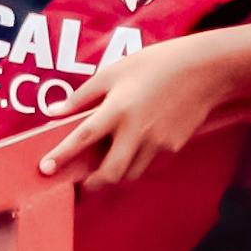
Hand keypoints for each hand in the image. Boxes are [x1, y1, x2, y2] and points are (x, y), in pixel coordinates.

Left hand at [45, 34, 216, 186]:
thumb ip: (83, 94)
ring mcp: (157, 142)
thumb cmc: (157, 63)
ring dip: (115, 175)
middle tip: (81, 186)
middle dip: (92, 186)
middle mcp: (137, 130)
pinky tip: (137, 145)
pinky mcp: (173, 147)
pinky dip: (136, 161)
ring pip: (130, 174)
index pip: (83, 137)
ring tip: (108, 163)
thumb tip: (54, 111)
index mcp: (118, 108)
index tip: (44, 169)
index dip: (62, 155)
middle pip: (110, 174)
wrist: (206, 69)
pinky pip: (148, 163)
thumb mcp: (115, 70)